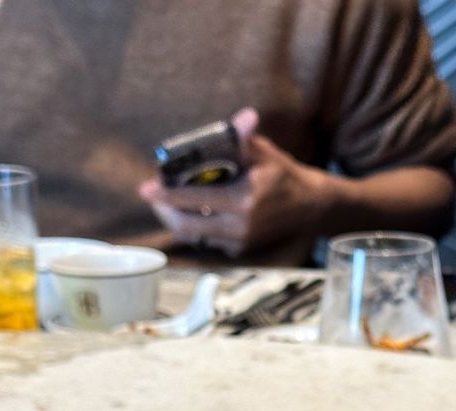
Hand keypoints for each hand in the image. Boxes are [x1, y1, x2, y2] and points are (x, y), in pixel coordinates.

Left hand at [138, 108, 337, 256]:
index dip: (167, 195)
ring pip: (195, 237)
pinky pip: (208, 241)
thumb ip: (244, 137)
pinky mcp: (240, 250)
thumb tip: (244, 115)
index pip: (196, 199)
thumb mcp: (265, 153)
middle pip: (187, 227)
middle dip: (165, 212)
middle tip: (155, 197)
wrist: (309, 207)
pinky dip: (196, 228)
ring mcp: (240, 242)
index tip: (146, 189)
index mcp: (244, 201)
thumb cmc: (284, 176)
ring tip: (169, 203)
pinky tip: (194, 213)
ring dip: (177, 220)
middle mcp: (240, 227)